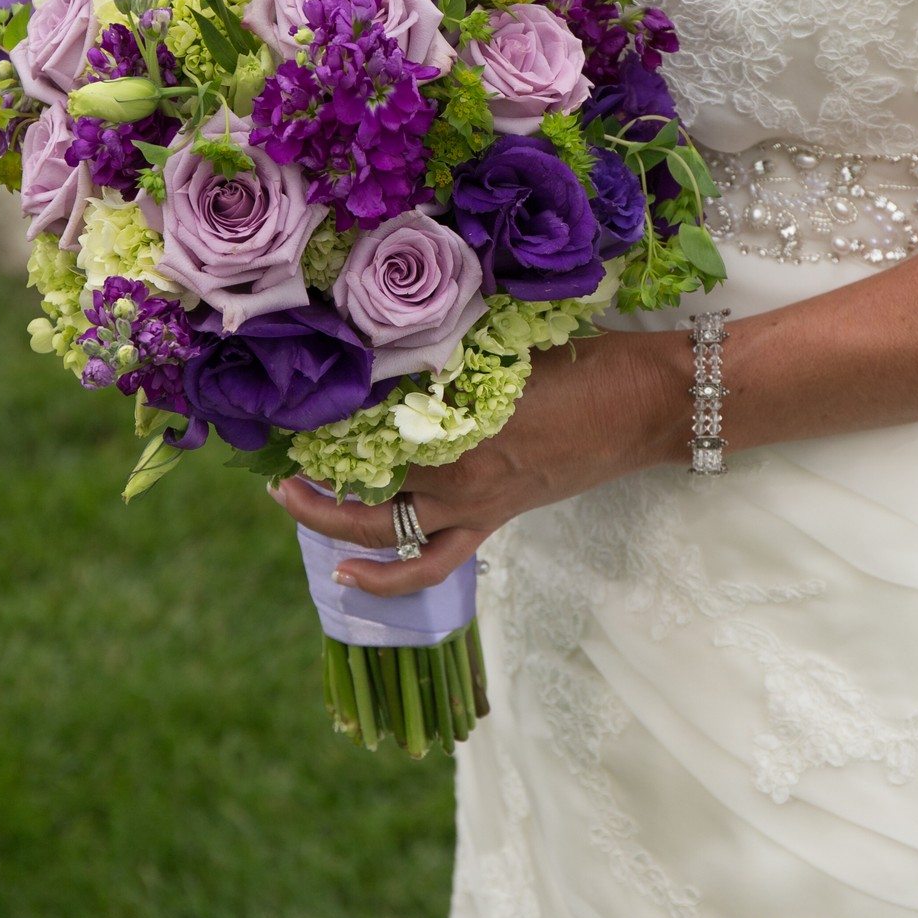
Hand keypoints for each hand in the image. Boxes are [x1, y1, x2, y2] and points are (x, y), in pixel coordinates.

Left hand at [268, 328, 685, 595]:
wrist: (643, 405)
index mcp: (457, 417)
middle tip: (274, 451)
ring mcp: (473, 503)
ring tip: (291, 500)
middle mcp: (456, 468)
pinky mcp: (491, 521)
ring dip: (330, 517)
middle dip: (310, 467)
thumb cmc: (581, 361)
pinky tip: (347, 575)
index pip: (366, 420)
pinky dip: (386, 575)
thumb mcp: (504, 342)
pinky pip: (429, 561)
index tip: (288, 395)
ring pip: (383, 525)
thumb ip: (444, 351)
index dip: (321, 413)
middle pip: (361, 476)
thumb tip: (386, 344)